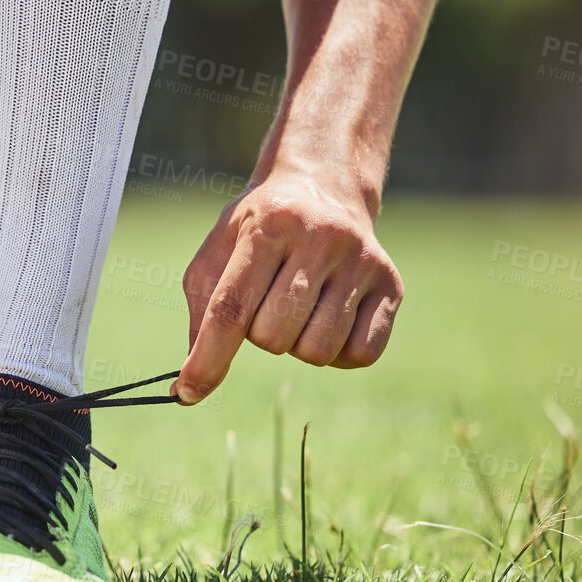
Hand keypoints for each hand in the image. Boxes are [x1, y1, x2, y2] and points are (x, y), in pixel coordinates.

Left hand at [175, 167, 402, 404]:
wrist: (323, 189)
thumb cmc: (259, 229)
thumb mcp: (218, 252)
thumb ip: (202, 313)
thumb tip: (190, 385)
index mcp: (267, 226)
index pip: (231, 307)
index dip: (209, 357)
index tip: (189, 392)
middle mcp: (321, 238)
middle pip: (273, 336)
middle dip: (259, 335)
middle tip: (269, 301)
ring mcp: (362, 261)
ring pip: (317, 350)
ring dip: (298, 345)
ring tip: (299, 308)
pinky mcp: (391, 284)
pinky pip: (360, 354)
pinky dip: (338, 353)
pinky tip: (330, 320)